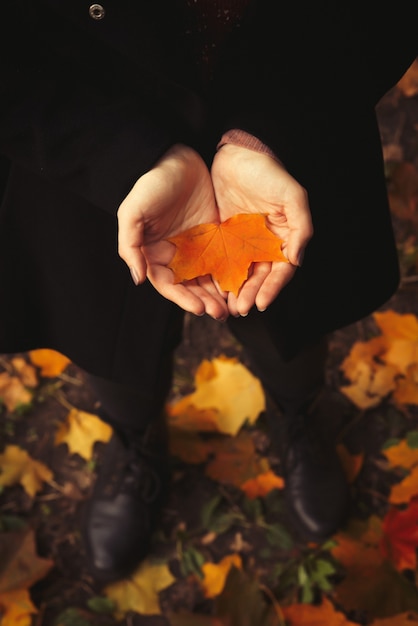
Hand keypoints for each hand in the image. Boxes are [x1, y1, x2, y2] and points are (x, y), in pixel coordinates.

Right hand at [118, 144, 228, 319]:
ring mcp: (196, 246)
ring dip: (218, 293)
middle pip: (191, 286)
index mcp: (155, 254)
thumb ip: (130, 246)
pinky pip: (223, 259)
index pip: (169, 285)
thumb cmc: (150, 184)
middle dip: (205, 301)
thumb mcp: (133, 213)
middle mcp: (176, 254)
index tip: (199, 308)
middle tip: (221, 313)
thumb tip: (137, 279)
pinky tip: (241, 284)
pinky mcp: (214, 235)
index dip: (183, 299)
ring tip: (232, 306)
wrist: (175, 157)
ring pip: (208, 277)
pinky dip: (230, 273)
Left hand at [211, 144, 312, 315]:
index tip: (260, 303)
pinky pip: (222, 260)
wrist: (239, 152)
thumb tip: (297, 260)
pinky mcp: (224, 236)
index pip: (281, 270)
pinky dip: (219, 276)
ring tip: (227, 307)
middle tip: (240, 309)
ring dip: (236, 291)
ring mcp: (243, 241)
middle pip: (260, 277)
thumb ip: (301, 227)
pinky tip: (212, 288)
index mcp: (283, 237)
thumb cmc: (269, 172)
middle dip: (251, 294)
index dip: (273, 288)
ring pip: (241, 273)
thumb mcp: (293, 196)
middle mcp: (264, 243)